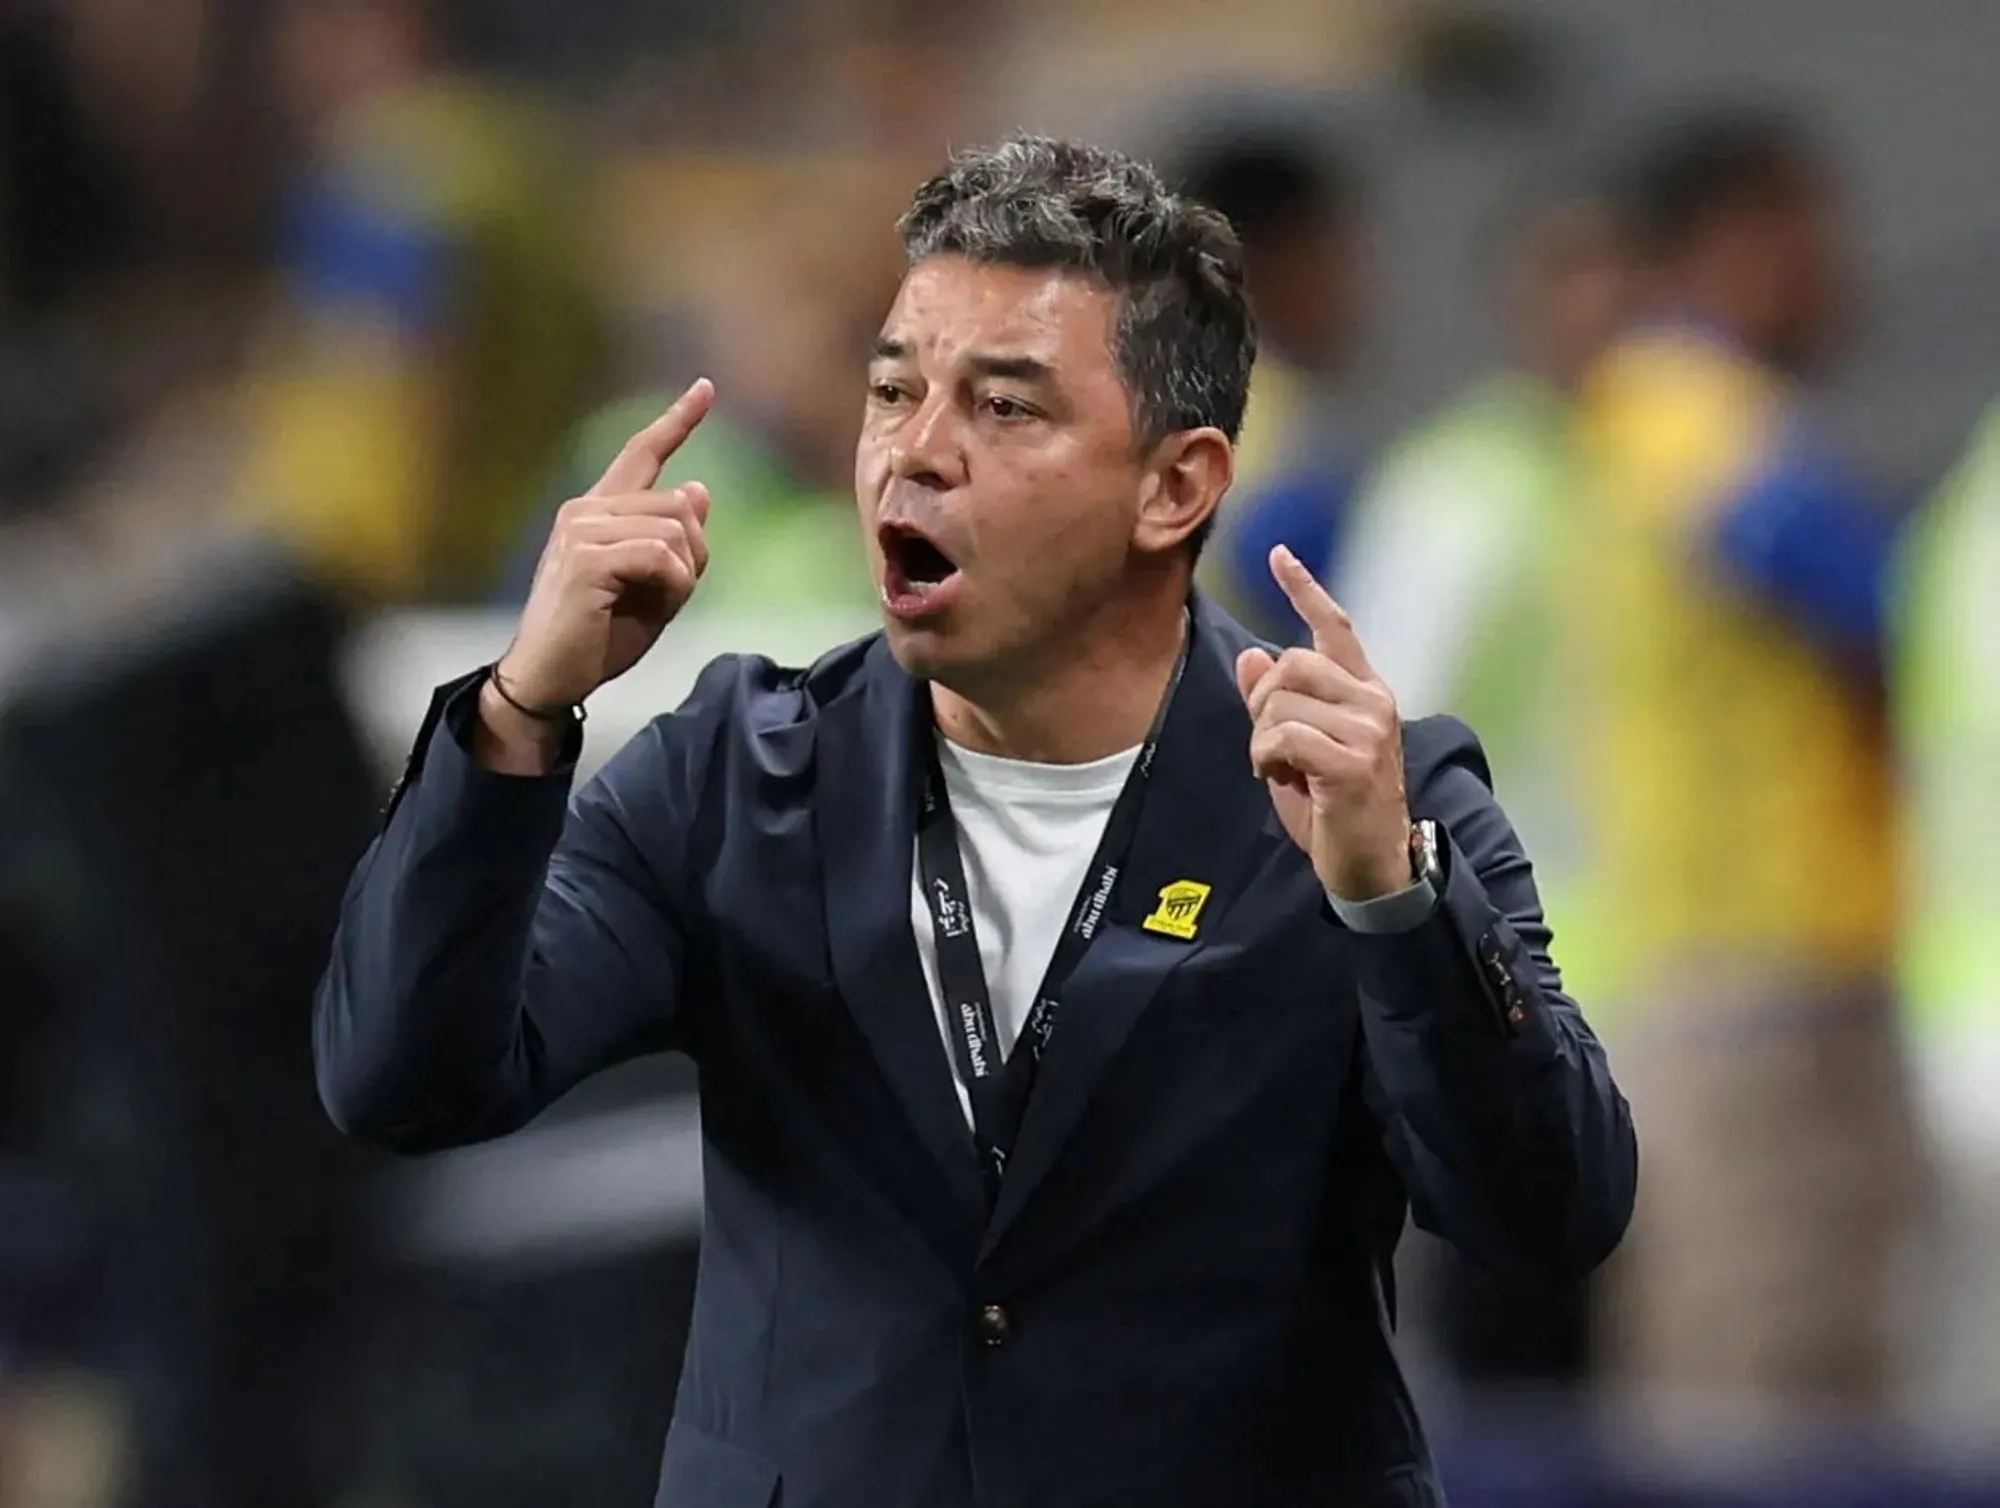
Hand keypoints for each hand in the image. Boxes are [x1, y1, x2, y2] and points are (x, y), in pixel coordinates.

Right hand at [497, 378, 716, 709]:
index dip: (678, 420)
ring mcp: (581, 529)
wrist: (550, 676)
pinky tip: (651, 607)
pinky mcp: (585, 557)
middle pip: (680, 506)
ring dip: (682, 577)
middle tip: (667, 598)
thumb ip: (674, 541)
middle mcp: (585, 509)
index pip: (641, 454)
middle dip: (694, 557)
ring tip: (650, 605)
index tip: (706, 387)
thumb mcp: (653, 586)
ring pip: (675, 531)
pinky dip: (672, 586)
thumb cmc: (598, 636)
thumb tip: (699, 488)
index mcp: (598, 511)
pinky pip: (661, 555)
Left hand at [1234, 545, 1412, 902]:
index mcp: (1365, 692)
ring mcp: (1367, 730)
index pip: (1335, 627)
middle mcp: (1373, 702)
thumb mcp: (1298, 749)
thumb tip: (1253, 656)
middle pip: (1291, 663)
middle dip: (1262, 703)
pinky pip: (1283, 737)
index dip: (1303, 589)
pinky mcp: (1352, 762)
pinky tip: (1280, 779)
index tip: (1278, 554)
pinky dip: (1266, 759)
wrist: (1372, 866)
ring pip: (1282, 701)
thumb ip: (1278, 703)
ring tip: (1280, 769)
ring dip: (1262, 740)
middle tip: (1268, 746)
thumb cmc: (1336, 809)